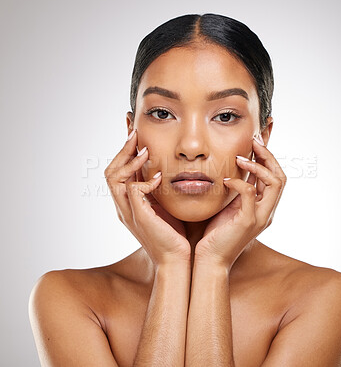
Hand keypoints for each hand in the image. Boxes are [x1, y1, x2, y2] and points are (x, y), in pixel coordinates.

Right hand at [104, 129, 190, 266]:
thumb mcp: (164, 206)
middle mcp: (124, 207)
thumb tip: (163, 169)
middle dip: (122, 151)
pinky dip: (144, 181)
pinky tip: (159, 178)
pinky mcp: (139, 217)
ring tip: (144, 150)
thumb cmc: (174, 234)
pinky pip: (133, 191)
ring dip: (129, 161)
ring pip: (114, 179)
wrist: (177, 259)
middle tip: (134, 133)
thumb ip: (158, 189)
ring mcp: (129, 212)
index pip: (118, 172)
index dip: (123, 153)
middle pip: (110, 172)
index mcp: (128, 204)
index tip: (133, 134)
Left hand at [195, 137, 286, 270]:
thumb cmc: (217, 232)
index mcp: (264, 207)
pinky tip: (225, 180)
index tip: (256, 142)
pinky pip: (250, 193)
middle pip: (281, 177)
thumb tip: (236, 168)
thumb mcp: (231, 206)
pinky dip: (239, 182)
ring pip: (275, 183)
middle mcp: (267, 211)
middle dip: (268, 156)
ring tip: (239, 158)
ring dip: (258, 166)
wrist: (210, 258)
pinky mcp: (247, 221)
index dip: (269, 158)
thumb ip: (239, 190)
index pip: (276, 177)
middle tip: (253, 142)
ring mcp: (260, 217)